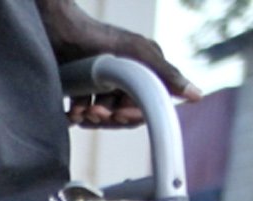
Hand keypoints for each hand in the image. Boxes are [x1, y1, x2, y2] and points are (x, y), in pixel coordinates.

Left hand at [36, 0, 202, 127]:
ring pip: (102, 116)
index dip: (134, 114)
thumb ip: (165, 74)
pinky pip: (83, 113)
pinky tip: (71, 113)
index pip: (146, 106)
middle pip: (123, 113)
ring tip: (81, 111)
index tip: (119, 114)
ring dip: (92, 118)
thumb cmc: (97, 37)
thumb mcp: (136, 54)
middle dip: (110, 117)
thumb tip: (197, 95)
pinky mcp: (81, 89)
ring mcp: (102, 84)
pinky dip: (77, 116)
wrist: (55, 30)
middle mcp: (125, 78)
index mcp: (144, 69)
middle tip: (95, 111)